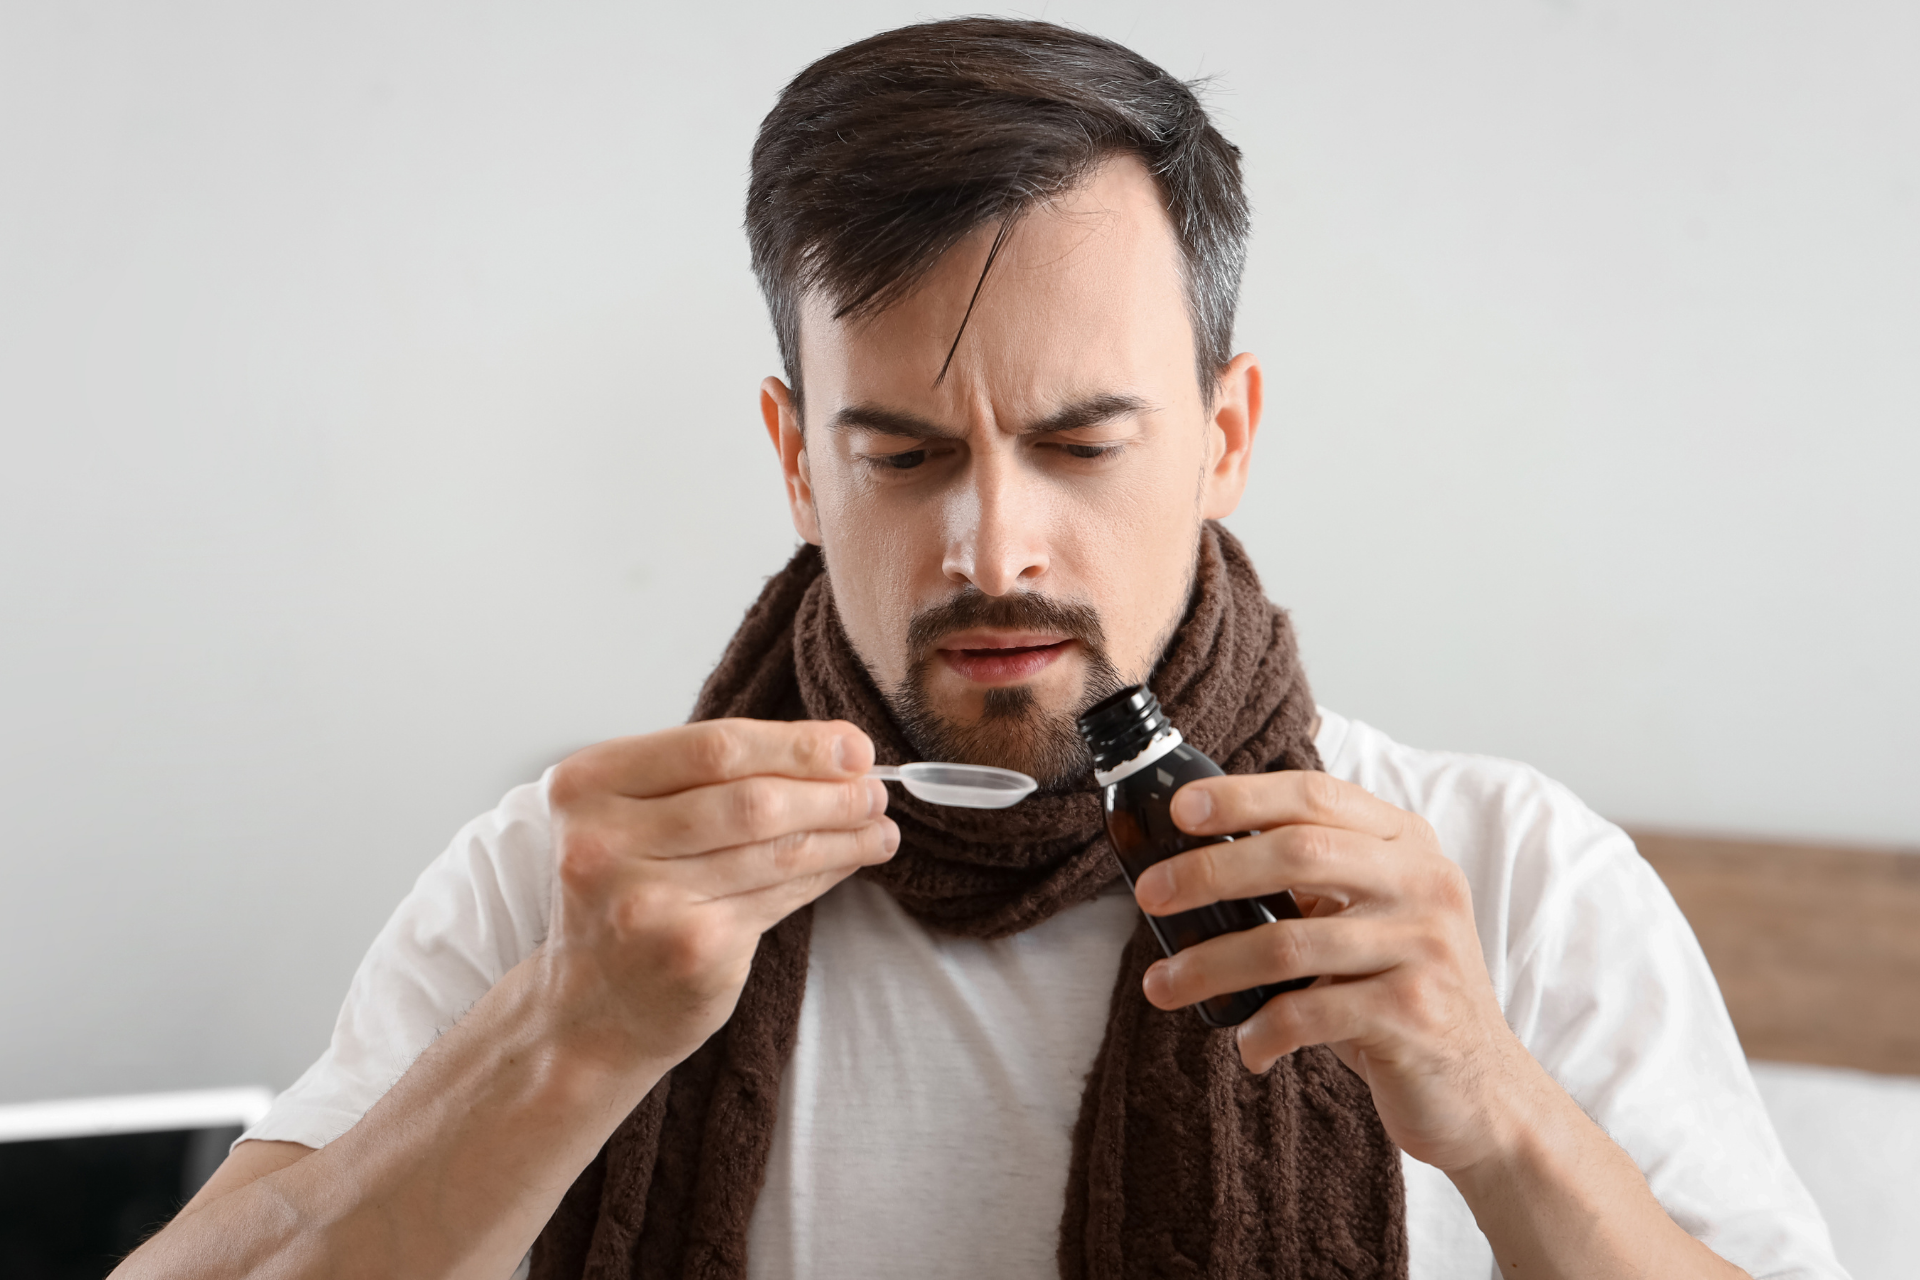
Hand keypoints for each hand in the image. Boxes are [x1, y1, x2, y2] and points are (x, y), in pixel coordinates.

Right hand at [543, 718, 897, 1072]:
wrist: (588, 1011)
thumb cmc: (622, 898)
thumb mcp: (632, 819)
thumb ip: (708, 778)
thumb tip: (832, 751)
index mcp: (587, 786)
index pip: (714, 747)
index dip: (795, 744)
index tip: (851, 746)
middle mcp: (606, 842)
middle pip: (751, 799)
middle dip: (829, 790)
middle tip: (874, 789)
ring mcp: (648, 901)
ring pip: (775, 849)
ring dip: (841, 832)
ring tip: (879, 823)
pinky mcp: (692, 950)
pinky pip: (780, 896)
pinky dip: (826, 873)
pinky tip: (850, 861)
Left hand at [1131, 771, 1533, 1173]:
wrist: (1482, 1090)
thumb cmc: (1400, 992)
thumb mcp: (1369, 916)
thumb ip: (1313, 878)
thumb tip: (1194, 860)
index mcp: (1406, 843)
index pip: (1316, 796)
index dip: (1243, 797)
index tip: (1180, 809)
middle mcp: (1423, 882)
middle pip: (1297, 854)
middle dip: (1209, 873)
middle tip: (1150, 896)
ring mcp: (1425, 946)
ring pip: (1288, 942)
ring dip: (1211, 965)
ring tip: (1162, 985)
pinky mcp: (1415, 1014)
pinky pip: (1310, 1014)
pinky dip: (1262, 1032)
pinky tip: (1246, 1047)